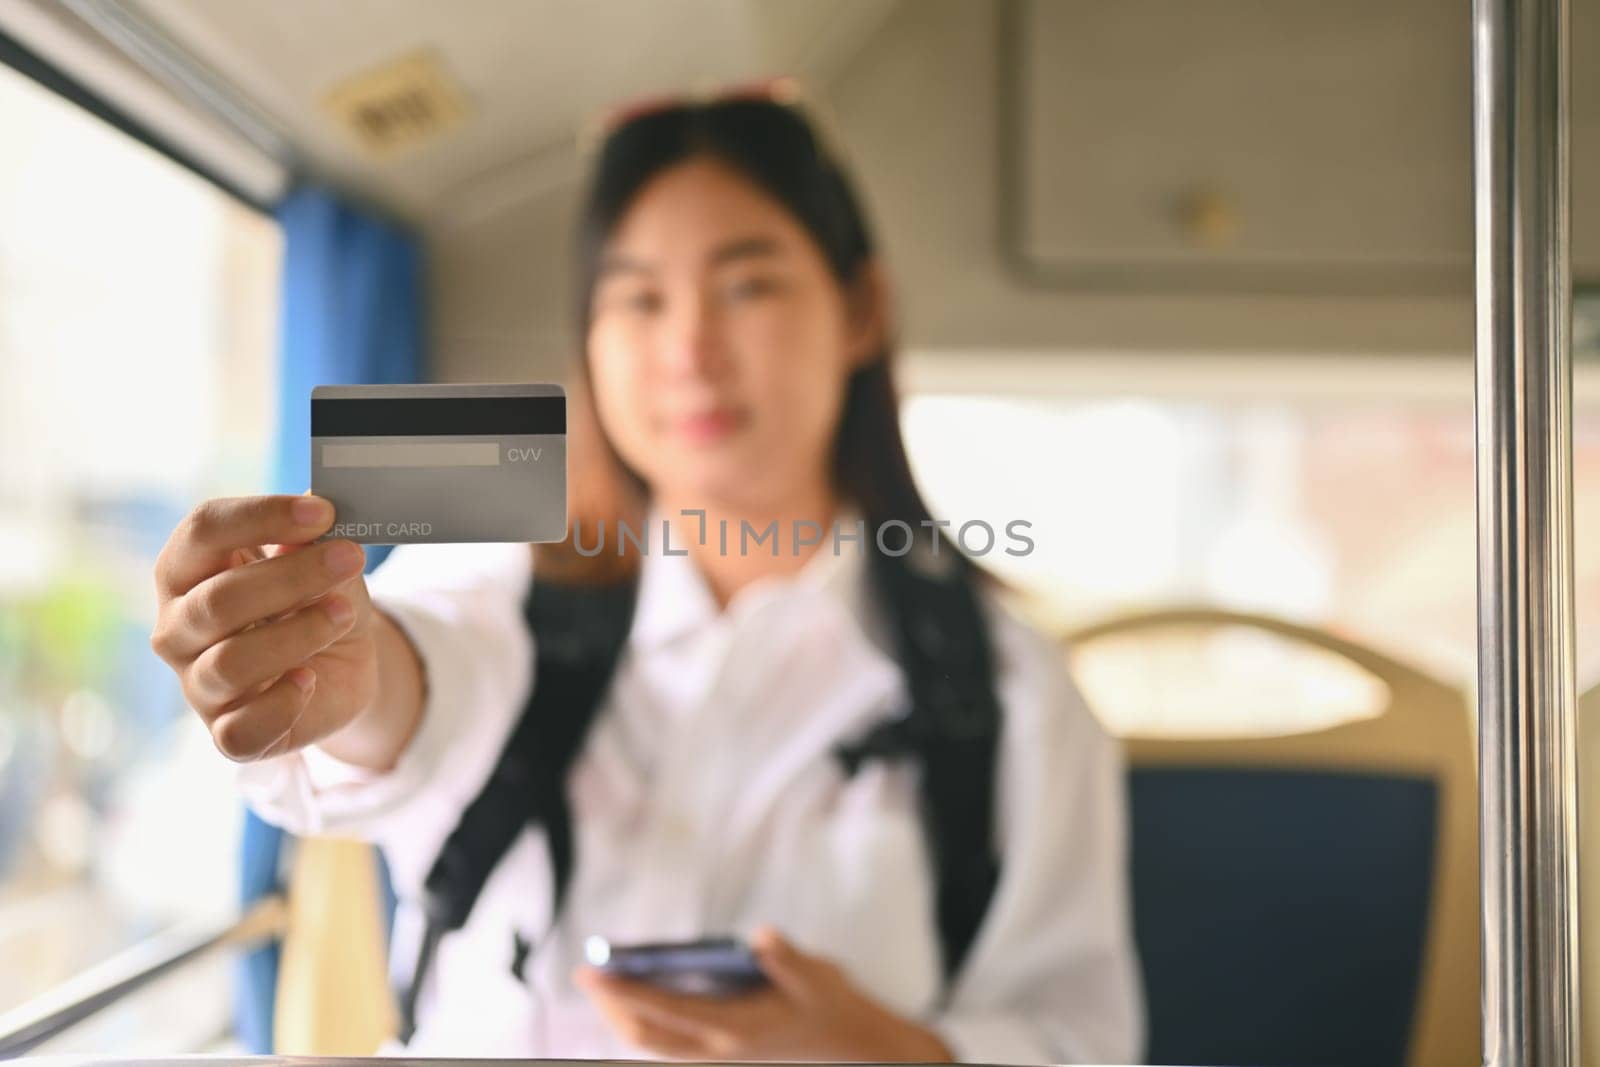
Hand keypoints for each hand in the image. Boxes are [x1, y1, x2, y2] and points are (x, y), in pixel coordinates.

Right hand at [150, 495, 378, 761]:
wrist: (339, 665)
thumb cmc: (315, 599)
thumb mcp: (324, 563)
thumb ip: (315, 543)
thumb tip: (313, 521)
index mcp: (188, 569)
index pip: (203, 530)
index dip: (261, 516)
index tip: (322, 511)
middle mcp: (178, 627)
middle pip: (218, 599)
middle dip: (293, 576)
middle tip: (350, 556)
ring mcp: (198, 685)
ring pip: (231, 663)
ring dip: (298, 634)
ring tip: (345, 613)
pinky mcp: (227, 733)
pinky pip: (240, 731)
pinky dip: (280, 704)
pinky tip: (311, 679)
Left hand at [575, 926, 954, 1061]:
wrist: (850, 1041)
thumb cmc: (829, 1002)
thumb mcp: (815, 975)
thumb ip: (786, 959)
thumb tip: (763, 938)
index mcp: (734, 1029)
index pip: (664, 1011)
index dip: (625, 991)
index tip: (594, 970)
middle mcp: (717, 1045)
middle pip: (645, 1035)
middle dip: (611, 1006)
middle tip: (586, 972)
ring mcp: (716, 1049)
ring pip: (653, 1040)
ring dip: (624, 1013)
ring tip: (603, 980)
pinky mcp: (719, 1044)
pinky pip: (668, 1036)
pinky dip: (645, 1014)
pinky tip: (639, 987)